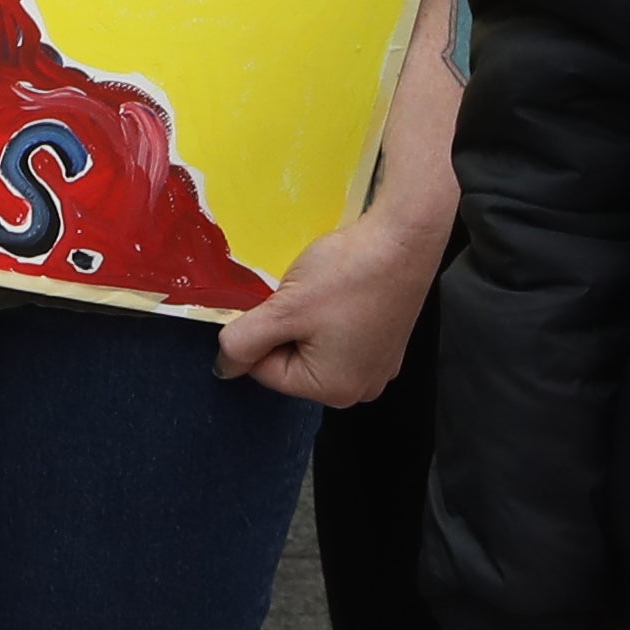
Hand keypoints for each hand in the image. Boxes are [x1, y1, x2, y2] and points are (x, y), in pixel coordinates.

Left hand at [212, 186, 446, 407]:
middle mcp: (360, 389)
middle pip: (293, 361)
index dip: (260, 332)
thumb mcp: (283, 310)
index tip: (277, 301)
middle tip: (301, 293)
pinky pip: (341, 336)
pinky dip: (331, 314)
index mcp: (333, 390)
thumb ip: (243, 342)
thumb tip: (224, 368)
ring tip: (321, 289)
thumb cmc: (346, 275)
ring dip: (306, 318)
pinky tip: (340, 289)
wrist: (404, 239)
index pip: (266, 371)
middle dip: (286, 327)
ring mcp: (378, 366)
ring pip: (315, 346)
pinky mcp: (387, 342)